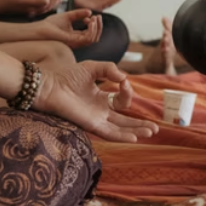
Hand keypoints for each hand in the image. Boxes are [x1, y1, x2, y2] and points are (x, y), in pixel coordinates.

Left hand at [32, 10, 102, 49]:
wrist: (40, 29)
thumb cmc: (50, 24)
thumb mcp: (67, 16)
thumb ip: (78, 14)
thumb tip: (90, 12)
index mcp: (76, 36)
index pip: (90, 33)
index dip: (94, 24)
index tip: (92, 15)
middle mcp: (77, 41)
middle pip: (95, 37)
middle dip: (99, 26)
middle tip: (98, 16)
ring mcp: (75, 43)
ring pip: (93, 39)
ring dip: (97, 28)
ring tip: (94, 18)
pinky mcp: (73, 42)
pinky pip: (88, 39)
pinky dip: (92, 30)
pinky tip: (90, 21)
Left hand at [35, 58, 157, 142]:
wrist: (50, 85)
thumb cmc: (67, 75)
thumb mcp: (93, 67)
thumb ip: (110, 69)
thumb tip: (124, 78)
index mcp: (102, 98)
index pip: (122, 100)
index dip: (128, 91)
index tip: (123, 81)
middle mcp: (100, 111)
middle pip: (125, 120)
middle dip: (140, 124)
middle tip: (155, 128)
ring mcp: (96, 119)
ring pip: (120, 129)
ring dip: (136, 131)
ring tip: (151, 133)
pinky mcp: (90, 125)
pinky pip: (109, 133)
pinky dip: (122, 135)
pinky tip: (134, 137)